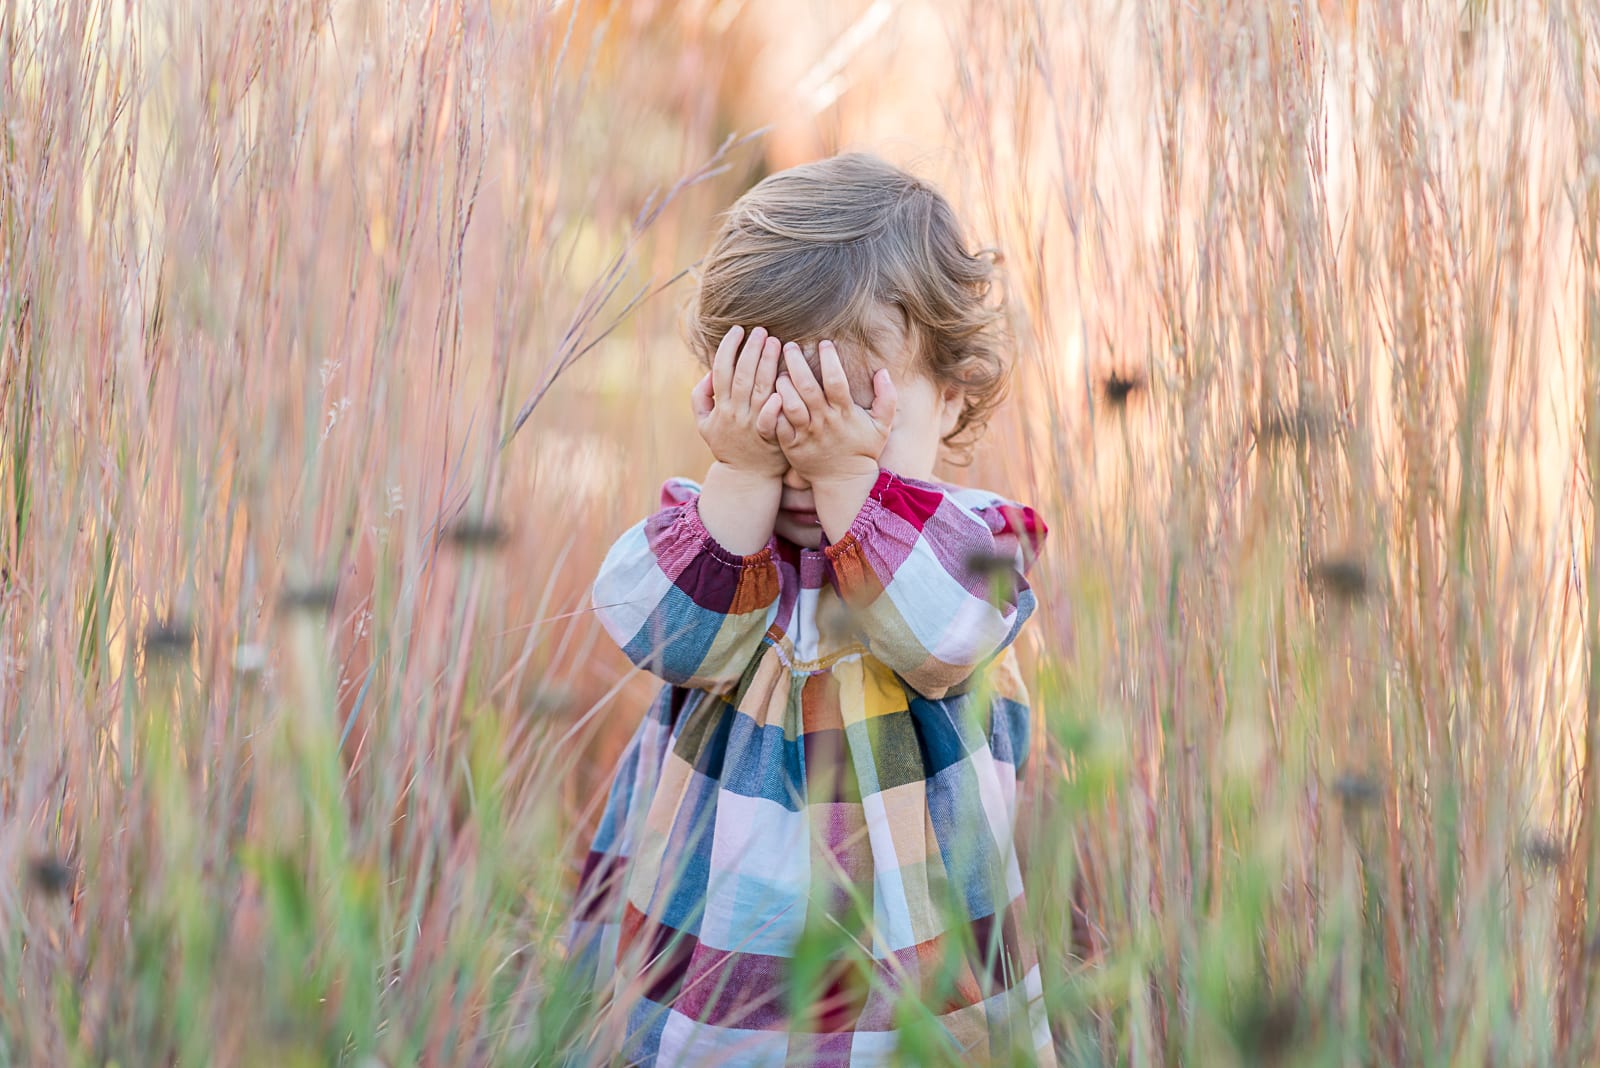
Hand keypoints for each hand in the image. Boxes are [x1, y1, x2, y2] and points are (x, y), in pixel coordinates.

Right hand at [691, 326, 785, 477]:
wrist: (746, 478)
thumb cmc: (728, 445)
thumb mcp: (704, 424)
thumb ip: (700, 397)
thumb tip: (708, 374)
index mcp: (721, 406)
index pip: (721, 370)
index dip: (728, 348)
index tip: (738, 330)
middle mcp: (736, 413)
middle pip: (743, 375)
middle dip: (751, 350)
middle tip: (761, 330)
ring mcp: (753, 425)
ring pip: (760, 390)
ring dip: (768, 364)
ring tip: (776, 342)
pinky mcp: (770, 438)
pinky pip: (771, 420)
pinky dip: (775, 406)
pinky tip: (782, 385)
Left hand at [774, 340, 896, 486]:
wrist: (844, 482)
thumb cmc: (863, 449)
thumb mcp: (882, 426)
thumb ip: (887, 398)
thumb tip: (882, 371)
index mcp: (845, 414)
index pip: (837, 381)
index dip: (830, 360)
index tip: (825, 343)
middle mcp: (824, 422)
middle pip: (807, 388)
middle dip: (797, 364)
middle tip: (790, 346)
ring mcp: (806, 434)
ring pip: (790, 404)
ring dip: (783, 384)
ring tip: (780, 370)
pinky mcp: (791, 445)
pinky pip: (778, 423)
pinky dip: (773, 408)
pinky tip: (770, 393)